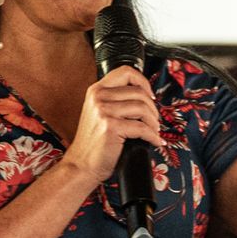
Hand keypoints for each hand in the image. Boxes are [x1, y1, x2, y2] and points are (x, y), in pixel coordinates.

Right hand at [60, 66, 163, 182]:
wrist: (81, 165)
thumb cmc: (93, 143)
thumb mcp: (98, 113)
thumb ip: (114, 100)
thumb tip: (145, 96)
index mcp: (96, 90)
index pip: (125, 72)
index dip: (143, 82)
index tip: (150, 96)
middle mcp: (99, 97)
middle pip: (139, 92)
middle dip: (152, 108)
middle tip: (154, 120)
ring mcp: (104, 111)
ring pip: (143, 108)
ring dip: (154, 122)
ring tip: (154, 131)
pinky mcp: (111, 127)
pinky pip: (142, 128)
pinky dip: (152, 136)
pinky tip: (154, 141)